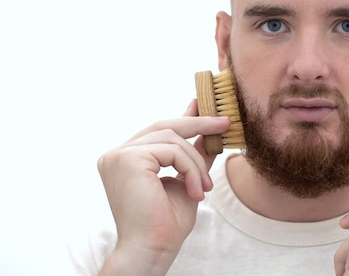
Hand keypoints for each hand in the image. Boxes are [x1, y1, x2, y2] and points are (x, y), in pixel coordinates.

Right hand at [96, 100, 229, 275]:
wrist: (153, 249)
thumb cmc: (166, 223)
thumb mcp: (186, 180)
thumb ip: (193, 156)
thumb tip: (208, 130)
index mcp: (125, 159)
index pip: (157, 130)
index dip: (183, 117)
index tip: (202, 105)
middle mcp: (116, 154)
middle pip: (164, 127)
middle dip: (198, 124)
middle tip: (225, 123)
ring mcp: (118, 156)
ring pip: (173, 139)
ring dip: (196, 163)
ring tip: (205, 187)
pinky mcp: (127, 159)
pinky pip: (172, 151)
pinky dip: (191, 169)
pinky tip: (196, 191)